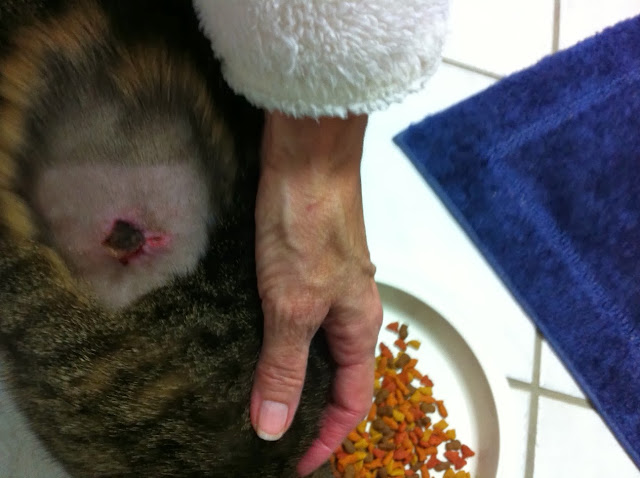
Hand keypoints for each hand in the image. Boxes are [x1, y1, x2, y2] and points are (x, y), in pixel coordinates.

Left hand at [251, 112, 382, 475]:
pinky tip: (246, 346)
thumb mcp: (294, 304)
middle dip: (309, 412)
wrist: (305, 157)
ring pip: (312, 349)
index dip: (327, 438)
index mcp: (358, 327)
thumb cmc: (310, 223)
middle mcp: (348, 311)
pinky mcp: (302, 268)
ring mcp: (325, 288)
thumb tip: (275, 426)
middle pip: (335, 378)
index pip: (353, 402)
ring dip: (289, 378)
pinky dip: (274, 344)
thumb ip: (285, 364)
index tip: (294, 462)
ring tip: (254, 400)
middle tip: (270, 436)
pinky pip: (293, 321)